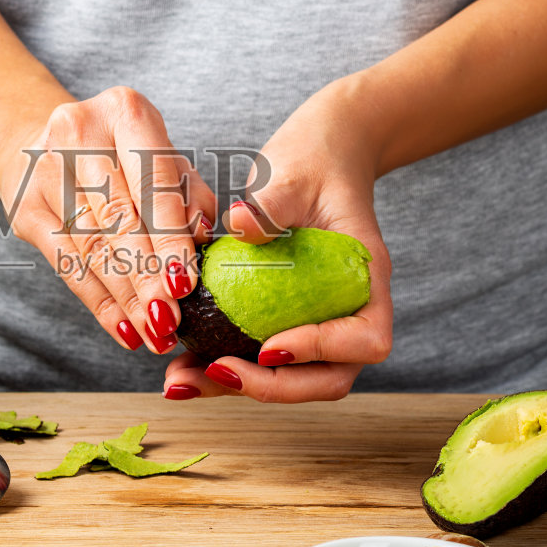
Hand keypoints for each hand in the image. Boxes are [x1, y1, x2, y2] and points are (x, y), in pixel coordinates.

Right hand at [0, 86, 217, 352]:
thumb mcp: (163, 157)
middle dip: (148, 276)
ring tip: (155, 333)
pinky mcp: (24, 208)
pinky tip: (125, 330)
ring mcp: (44, 170)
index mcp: (125, 111)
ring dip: (126, 298)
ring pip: (92, 247)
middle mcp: (78, 133)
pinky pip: (67, 265)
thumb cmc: (121, 154)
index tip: (185, 283)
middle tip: (171, 319)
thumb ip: (190, 195)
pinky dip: (100, 303)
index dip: (169, 236)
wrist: (40, 139)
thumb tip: (202, 240)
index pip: (152, 181)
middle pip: (118, 218)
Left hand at [162, 77, 391, 400]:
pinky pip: (262, 358)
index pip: (365, 339)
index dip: (322, 350)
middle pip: (328, 377)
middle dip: (270, 387)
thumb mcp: (293, 175)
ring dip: (237, 387)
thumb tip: (238, 223)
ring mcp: (320, 324)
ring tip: (180, 382)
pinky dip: (224, 368)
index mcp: (367, 280)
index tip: (270, 344)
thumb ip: (271, 203)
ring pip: (291, 378)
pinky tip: (181, 366)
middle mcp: (350, 313)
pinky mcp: (288, 323)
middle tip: (214, 372)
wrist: (318, 159)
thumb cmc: (315, 161)